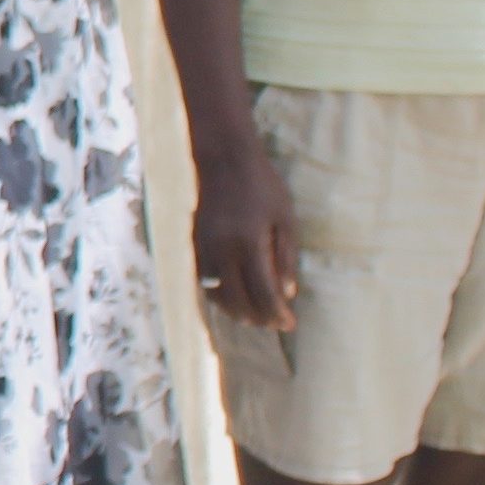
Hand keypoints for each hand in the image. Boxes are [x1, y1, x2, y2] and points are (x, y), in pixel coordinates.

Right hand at [193, 143, 301, 330]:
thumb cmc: (263, 186)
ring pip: (216, 294)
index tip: (290, 324)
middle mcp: (222, 250)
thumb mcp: (285, 218)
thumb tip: (287, 293)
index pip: (264, 292)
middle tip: (274, 324)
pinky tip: (230, 298)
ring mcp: (204, 248)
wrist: (223, 160)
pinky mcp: (194, 243)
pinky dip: (217, 295)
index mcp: (249, 243)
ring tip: (253, 318)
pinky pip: (203, 279)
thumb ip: (285, 257)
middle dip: (258, 318)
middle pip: (238, 300)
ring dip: (235, 311)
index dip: (277, 313)